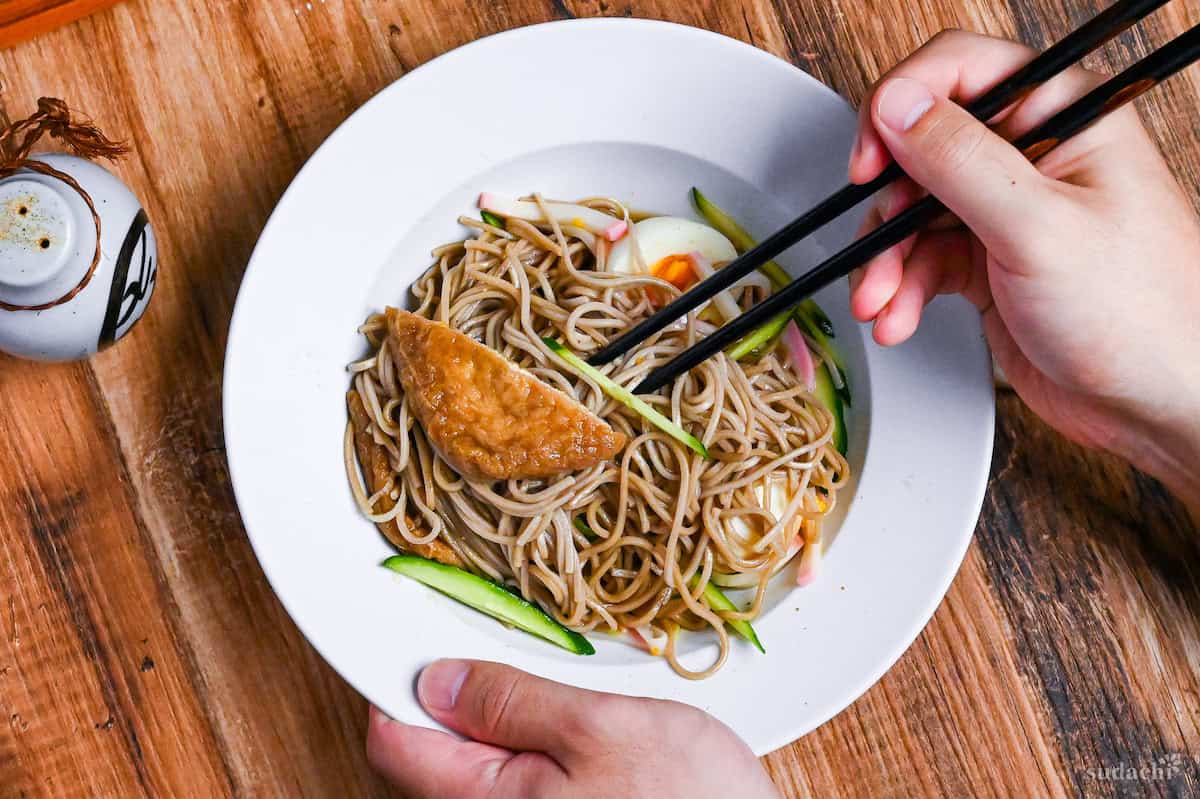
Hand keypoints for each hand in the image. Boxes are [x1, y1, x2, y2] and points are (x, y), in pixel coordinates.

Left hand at [366, 659, 778, 797]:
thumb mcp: (602, 728)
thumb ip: (512, 704)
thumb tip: (437, 680)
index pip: (394, 737)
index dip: (396, 677)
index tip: (413, 634)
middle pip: (429, 756)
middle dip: (459, 701)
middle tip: (517, 667)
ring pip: (473, 770)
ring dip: (500, 725)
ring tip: (561, 707)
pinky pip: (510, 787)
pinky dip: (528, 752)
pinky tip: (574, 741)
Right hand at [846, 30, 1199, 517]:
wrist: (1154, 404)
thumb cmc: (1139, 315)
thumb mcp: (1038, 226)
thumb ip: (960, 160)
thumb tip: (899, 107)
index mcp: (1064, 118)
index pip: (961, 70)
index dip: (903, 105)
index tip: (872, 157)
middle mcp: (1032, 156)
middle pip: (922, 146)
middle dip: (888, 203)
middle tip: (875, 239)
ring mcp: (1007, 210)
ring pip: (913, 210)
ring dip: (887, 258)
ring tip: (881, 300)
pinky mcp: (987, 261)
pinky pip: (921, 259)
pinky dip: (900, 289)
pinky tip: (898, 315)